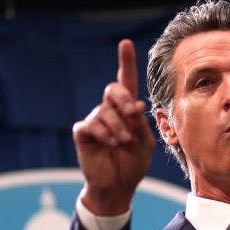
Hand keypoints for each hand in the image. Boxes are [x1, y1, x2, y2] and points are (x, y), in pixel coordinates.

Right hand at [73, 39, 155, 214]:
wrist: (118, 186)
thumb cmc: (133, 164)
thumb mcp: (145, 143)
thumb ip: (141, 124)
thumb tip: (135, 105)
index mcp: (127, 110)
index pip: (126, 81)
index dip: (126, 62)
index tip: (125, 44)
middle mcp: (109, 111)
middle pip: (113, 89)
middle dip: (123, 98)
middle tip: (132, 114)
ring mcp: (95, 121)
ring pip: (105, 111)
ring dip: (118, 126)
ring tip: (123, 142)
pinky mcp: (83, 132)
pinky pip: (91, 124)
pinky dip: (104, 133)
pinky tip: (110, 143)